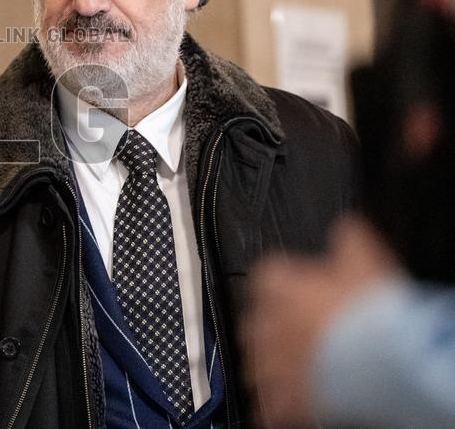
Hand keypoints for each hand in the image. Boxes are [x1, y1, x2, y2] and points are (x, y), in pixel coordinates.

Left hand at [244, 217, 399, 425]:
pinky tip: (281, 407)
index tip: (297, 289)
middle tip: (295, 333)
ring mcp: (271, 364)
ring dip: (267, 366)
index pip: (265, 277)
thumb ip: (348, 240)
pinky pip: (267, 406)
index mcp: (279, 288)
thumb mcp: (364, 261)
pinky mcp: (282, 398)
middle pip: (253, 322)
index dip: (283, 284)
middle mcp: (266, 324)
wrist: (379, 360)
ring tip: (288, 369)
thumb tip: (344, 227)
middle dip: (270, 327)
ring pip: (254, 364)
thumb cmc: (369, 310)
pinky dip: (272, 407)